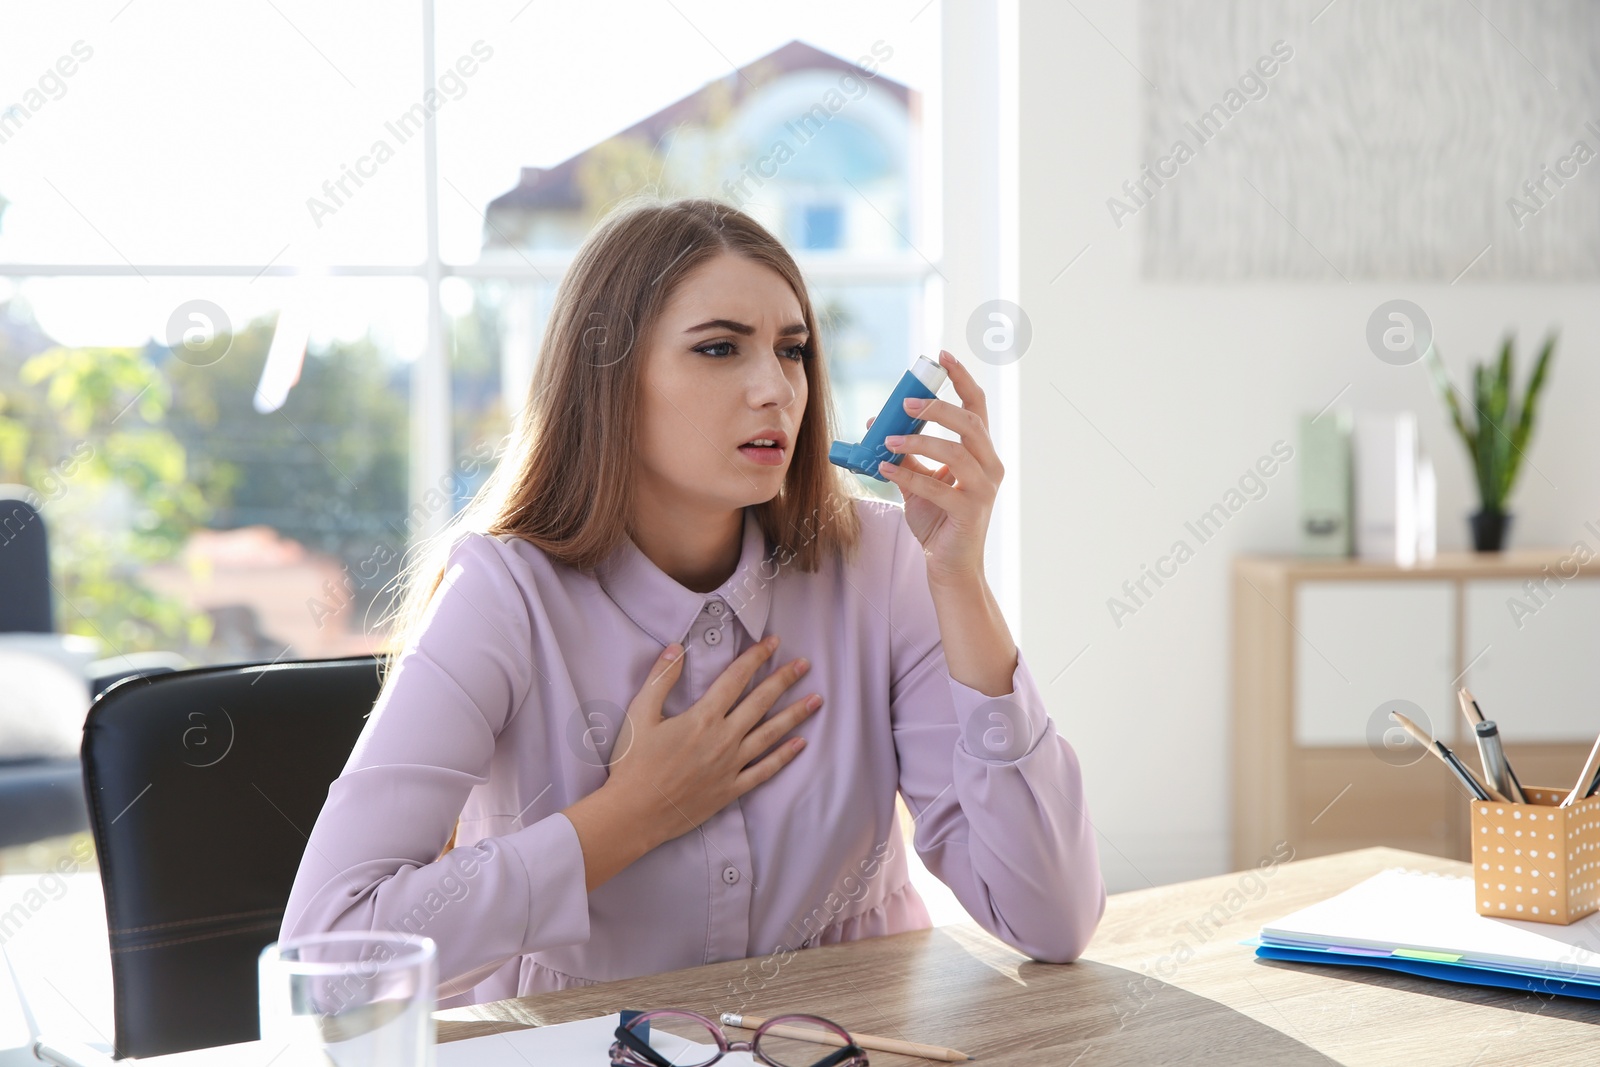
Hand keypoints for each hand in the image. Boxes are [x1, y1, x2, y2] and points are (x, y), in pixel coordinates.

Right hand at [563, 635, 821, 888]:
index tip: (772, 643)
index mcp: (703, 718)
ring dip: (795, 715)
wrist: (634, 813)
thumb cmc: (633, 763)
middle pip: (761, 702)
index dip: (755, 658)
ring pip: (771, 734)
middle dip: (784, 680)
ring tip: (816, 700)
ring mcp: (731, 765)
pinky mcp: (731, 789)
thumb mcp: (639, 714)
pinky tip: (800, 744)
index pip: (736, 679)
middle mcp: (723, 739)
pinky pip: (764, 770)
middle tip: (805, 664)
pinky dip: (784, 757)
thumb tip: (675, 648)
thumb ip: (660, 679)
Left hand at [867, 349, 1002, 584]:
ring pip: (956, 452)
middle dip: (936, 409)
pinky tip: (884, 469)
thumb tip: (877, 425)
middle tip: (903, 404)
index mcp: (981, 453)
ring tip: (888, 441)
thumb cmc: (939, 522)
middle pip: (969, 423)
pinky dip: (909, 476)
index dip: (961, 378)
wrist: (950, 567)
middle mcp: (989, 466)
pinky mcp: (970, 512)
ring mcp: (984, 490)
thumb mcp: (920, 482)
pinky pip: (939, 487)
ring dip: (920, 442)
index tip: (941, 355)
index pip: (976, 406)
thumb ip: (906, 455)